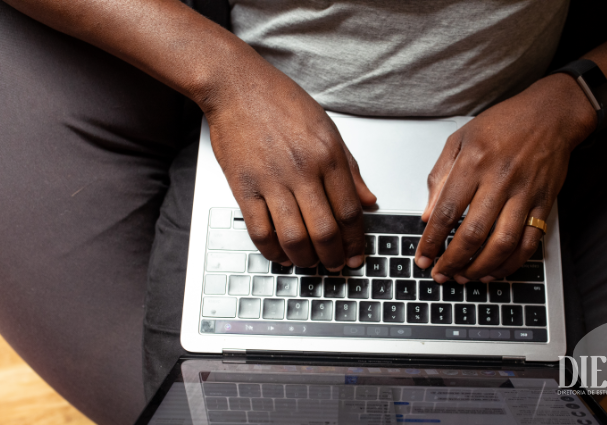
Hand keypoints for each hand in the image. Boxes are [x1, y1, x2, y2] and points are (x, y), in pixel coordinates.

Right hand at [204, 57, 375, 270]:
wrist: (237, 86)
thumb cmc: (281, 102)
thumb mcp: (328, 129)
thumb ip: (350, 169)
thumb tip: (369, 200)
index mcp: (327, 155)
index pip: (349, 211)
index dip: (355, 241)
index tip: (355, 254)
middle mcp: (302, 170)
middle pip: (325, 230)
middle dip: (333, 257)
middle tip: (335, 265)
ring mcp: (271, 180)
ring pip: (294, 237)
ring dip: (305, 259)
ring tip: (309, 263)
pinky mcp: (243, 186)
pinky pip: (259, 231)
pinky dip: (272, 250)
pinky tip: (280, 255)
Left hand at [415, 73, 595, 282]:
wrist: (550, 115)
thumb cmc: (503, 124)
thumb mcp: (460, 139)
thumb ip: (440, 177)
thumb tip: (428, 216)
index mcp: (474, 162)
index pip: (447, 211)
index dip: (432, 240)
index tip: (423, 257)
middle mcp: (500, 180)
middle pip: (473, 233)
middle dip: (453, 260)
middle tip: (441, 274)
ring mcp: (525, 194)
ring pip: (502, 243)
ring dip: (481, 267)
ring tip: (465, 277)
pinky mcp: (544, 203)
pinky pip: (529, 242)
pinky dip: (511, 263)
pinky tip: (495, 271)